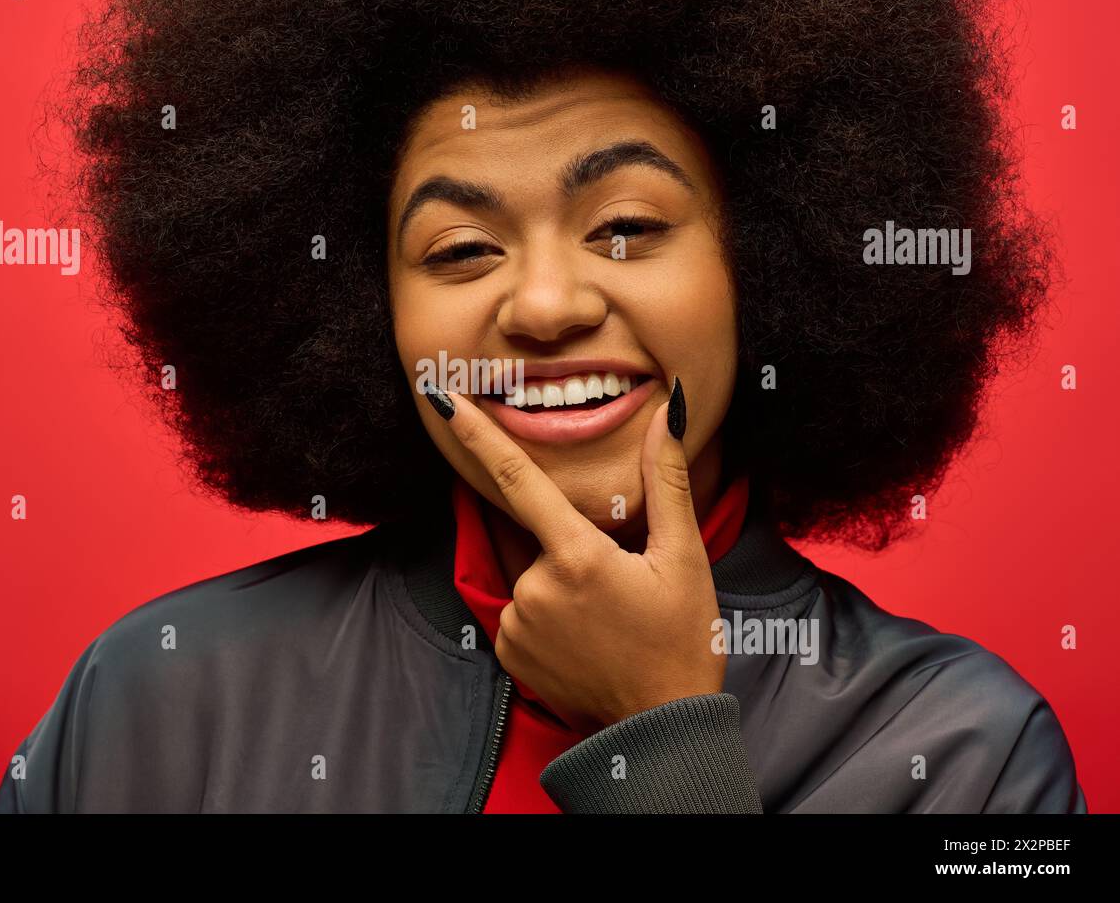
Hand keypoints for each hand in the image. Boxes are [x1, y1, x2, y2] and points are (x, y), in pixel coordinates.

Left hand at [426, 379, 725, 736]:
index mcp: (577, 557)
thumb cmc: (683, 642)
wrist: (660, 730)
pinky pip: (521, 610)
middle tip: (617, 590)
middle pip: (539, 537)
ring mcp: (518, 623)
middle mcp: (535, 587)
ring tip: (608, 620)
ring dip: (561, 582)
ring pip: (531, 575)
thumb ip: (667, 484)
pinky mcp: (509, 652)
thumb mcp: (685, 560)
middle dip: (571, 547)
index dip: (479, 436)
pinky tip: (585, 636)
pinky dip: (548, 613)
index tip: (445, 399)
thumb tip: (667, 415)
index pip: (518, 480)